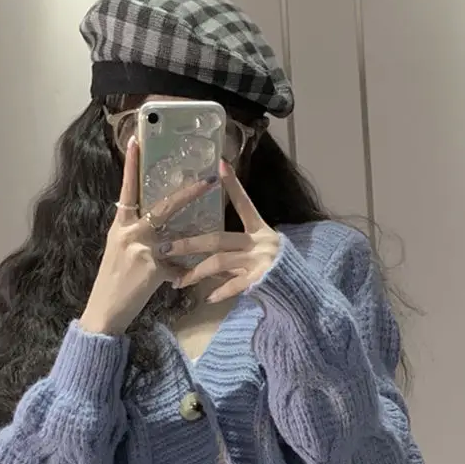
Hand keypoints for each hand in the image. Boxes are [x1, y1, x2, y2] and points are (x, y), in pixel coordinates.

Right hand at [81, 137, 217, 334]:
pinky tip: (182, 284)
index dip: (132, 165)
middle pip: (163, 206)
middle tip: (208, 179)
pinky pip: (177, 269)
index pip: (127, 190)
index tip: (137, 140)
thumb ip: (139, 239)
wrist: (104, 310)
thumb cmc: (112, 283)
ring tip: (214, 237)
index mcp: (120, 226)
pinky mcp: (152, 267)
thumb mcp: (120, 253)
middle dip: (188, 193)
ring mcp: (142, 248)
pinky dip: (181, 277)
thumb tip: (160, 235)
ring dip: (196, 239)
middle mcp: (130, 232)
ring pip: (176, 238)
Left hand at [164, 162, 280, 302]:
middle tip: (165, 248)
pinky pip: (236, 285)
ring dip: (196, 272)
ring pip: (220, 262)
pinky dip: (221, 291)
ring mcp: (260, 260)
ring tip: (178, 281)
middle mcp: (259, 242)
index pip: (244, 204)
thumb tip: (203, 248)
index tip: (220, 165)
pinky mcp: (261, 279)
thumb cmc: (276, 267)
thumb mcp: (257, 251)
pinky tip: (207, 298)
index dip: (233, 185)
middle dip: (189, 244)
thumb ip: (234, 248)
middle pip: (218, 239)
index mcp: (259, 229)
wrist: (299, 287)